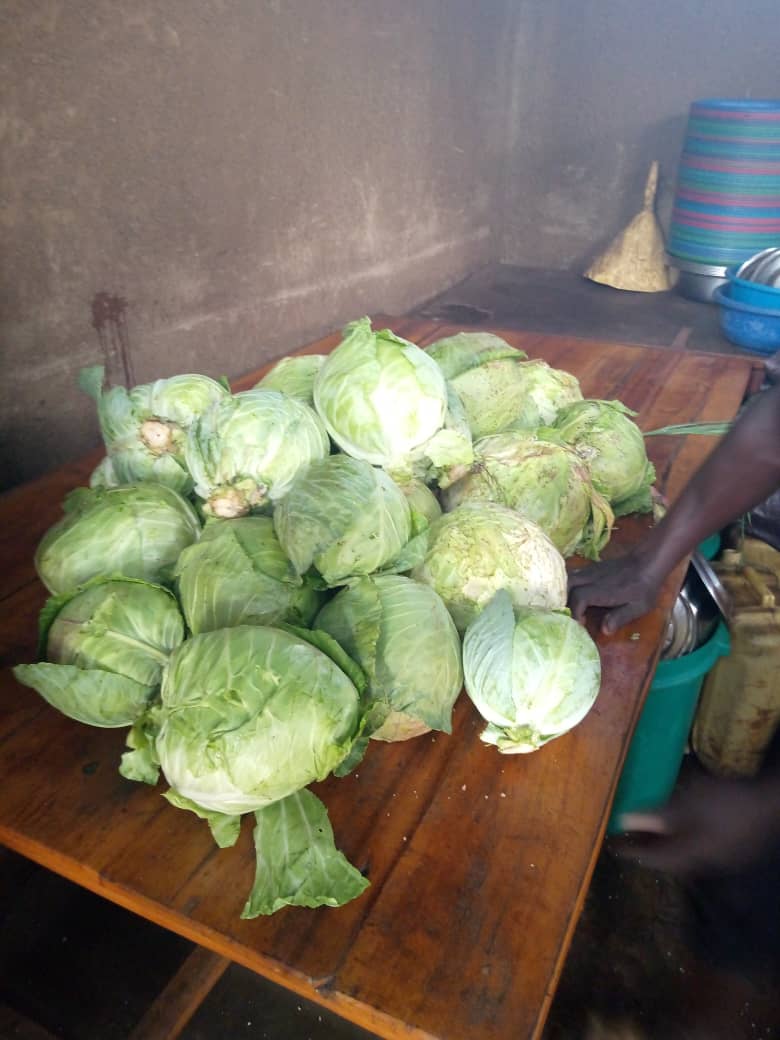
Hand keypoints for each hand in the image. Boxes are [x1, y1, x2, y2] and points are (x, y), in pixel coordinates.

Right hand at [568, 551, 663, 633]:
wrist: (647, 563)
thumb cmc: (644, 587)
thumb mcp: (638, 607)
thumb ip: (620, 618)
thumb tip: (605, 631)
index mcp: (603, 590)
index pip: (579, 598)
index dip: (576, 612)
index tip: (580, 623)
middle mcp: (592, 579)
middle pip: (567, 586)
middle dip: (564, 601)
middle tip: (569, 614)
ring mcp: (590, 571)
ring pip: (567, 578)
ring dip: (564, 591)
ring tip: (569, 605)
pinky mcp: (591, 568)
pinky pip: (573, 574)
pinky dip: (569, 584)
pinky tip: (574, 594)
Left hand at [612, 773, 779, 875]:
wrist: (772, 801)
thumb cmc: (726, 801)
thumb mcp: (687, 804)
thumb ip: (657, 815)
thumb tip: (625, 821)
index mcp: (694, 856)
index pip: (656, 860)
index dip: (633, 852)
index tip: (613, 845)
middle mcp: (708, 863)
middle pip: (672, 861)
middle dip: (649, 848)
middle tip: (630, 836)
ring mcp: (725, 857)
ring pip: (688, 854)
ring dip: (667, 842)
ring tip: (651, 827)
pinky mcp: (735, 847)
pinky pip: (701, 846)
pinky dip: (684, 837)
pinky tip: (682, 823)